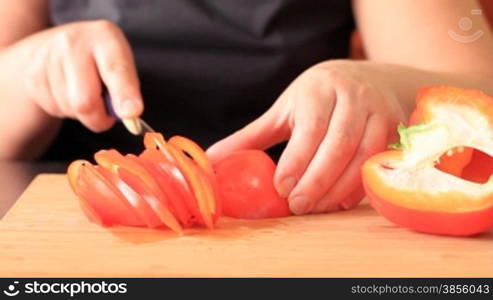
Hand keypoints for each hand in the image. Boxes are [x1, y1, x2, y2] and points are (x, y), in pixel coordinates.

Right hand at [10, 20, 142, 130]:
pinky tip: (68, 92)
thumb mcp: (120, 63)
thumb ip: (127, 88)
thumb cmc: (100, 59)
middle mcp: (73, 43)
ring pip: (69, 109)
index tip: (132, 112)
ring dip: (81, 113)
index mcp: (105, 37)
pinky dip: (66, 110)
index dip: (124, 94)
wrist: (55, 45)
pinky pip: (54, 109)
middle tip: (106, 117)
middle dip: (99, 119)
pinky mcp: (33, 75)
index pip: (115, 70)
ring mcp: (48, 58)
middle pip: (85, 101)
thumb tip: (129, 116)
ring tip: (84, 93)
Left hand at [207, 60, 406, 214]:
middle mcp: (354, 96)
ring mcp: (379, 111)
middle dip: (317, 180)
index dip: (297, 161)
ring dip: (339, 188)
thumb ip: (249, 136)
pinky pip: (379, 163)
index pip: (310, 128)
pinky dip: (359, 187)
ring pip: (363, 156)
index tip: (281, 188)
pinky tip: (339, 202)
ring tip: (316, 209)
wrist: (363, 78)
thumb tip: (212, 160)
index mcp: (320, 89)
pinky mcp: (395, 128)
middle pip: (339, 144)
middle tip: (297, 207)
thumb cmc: (315, 98)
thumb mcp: (282, 111)